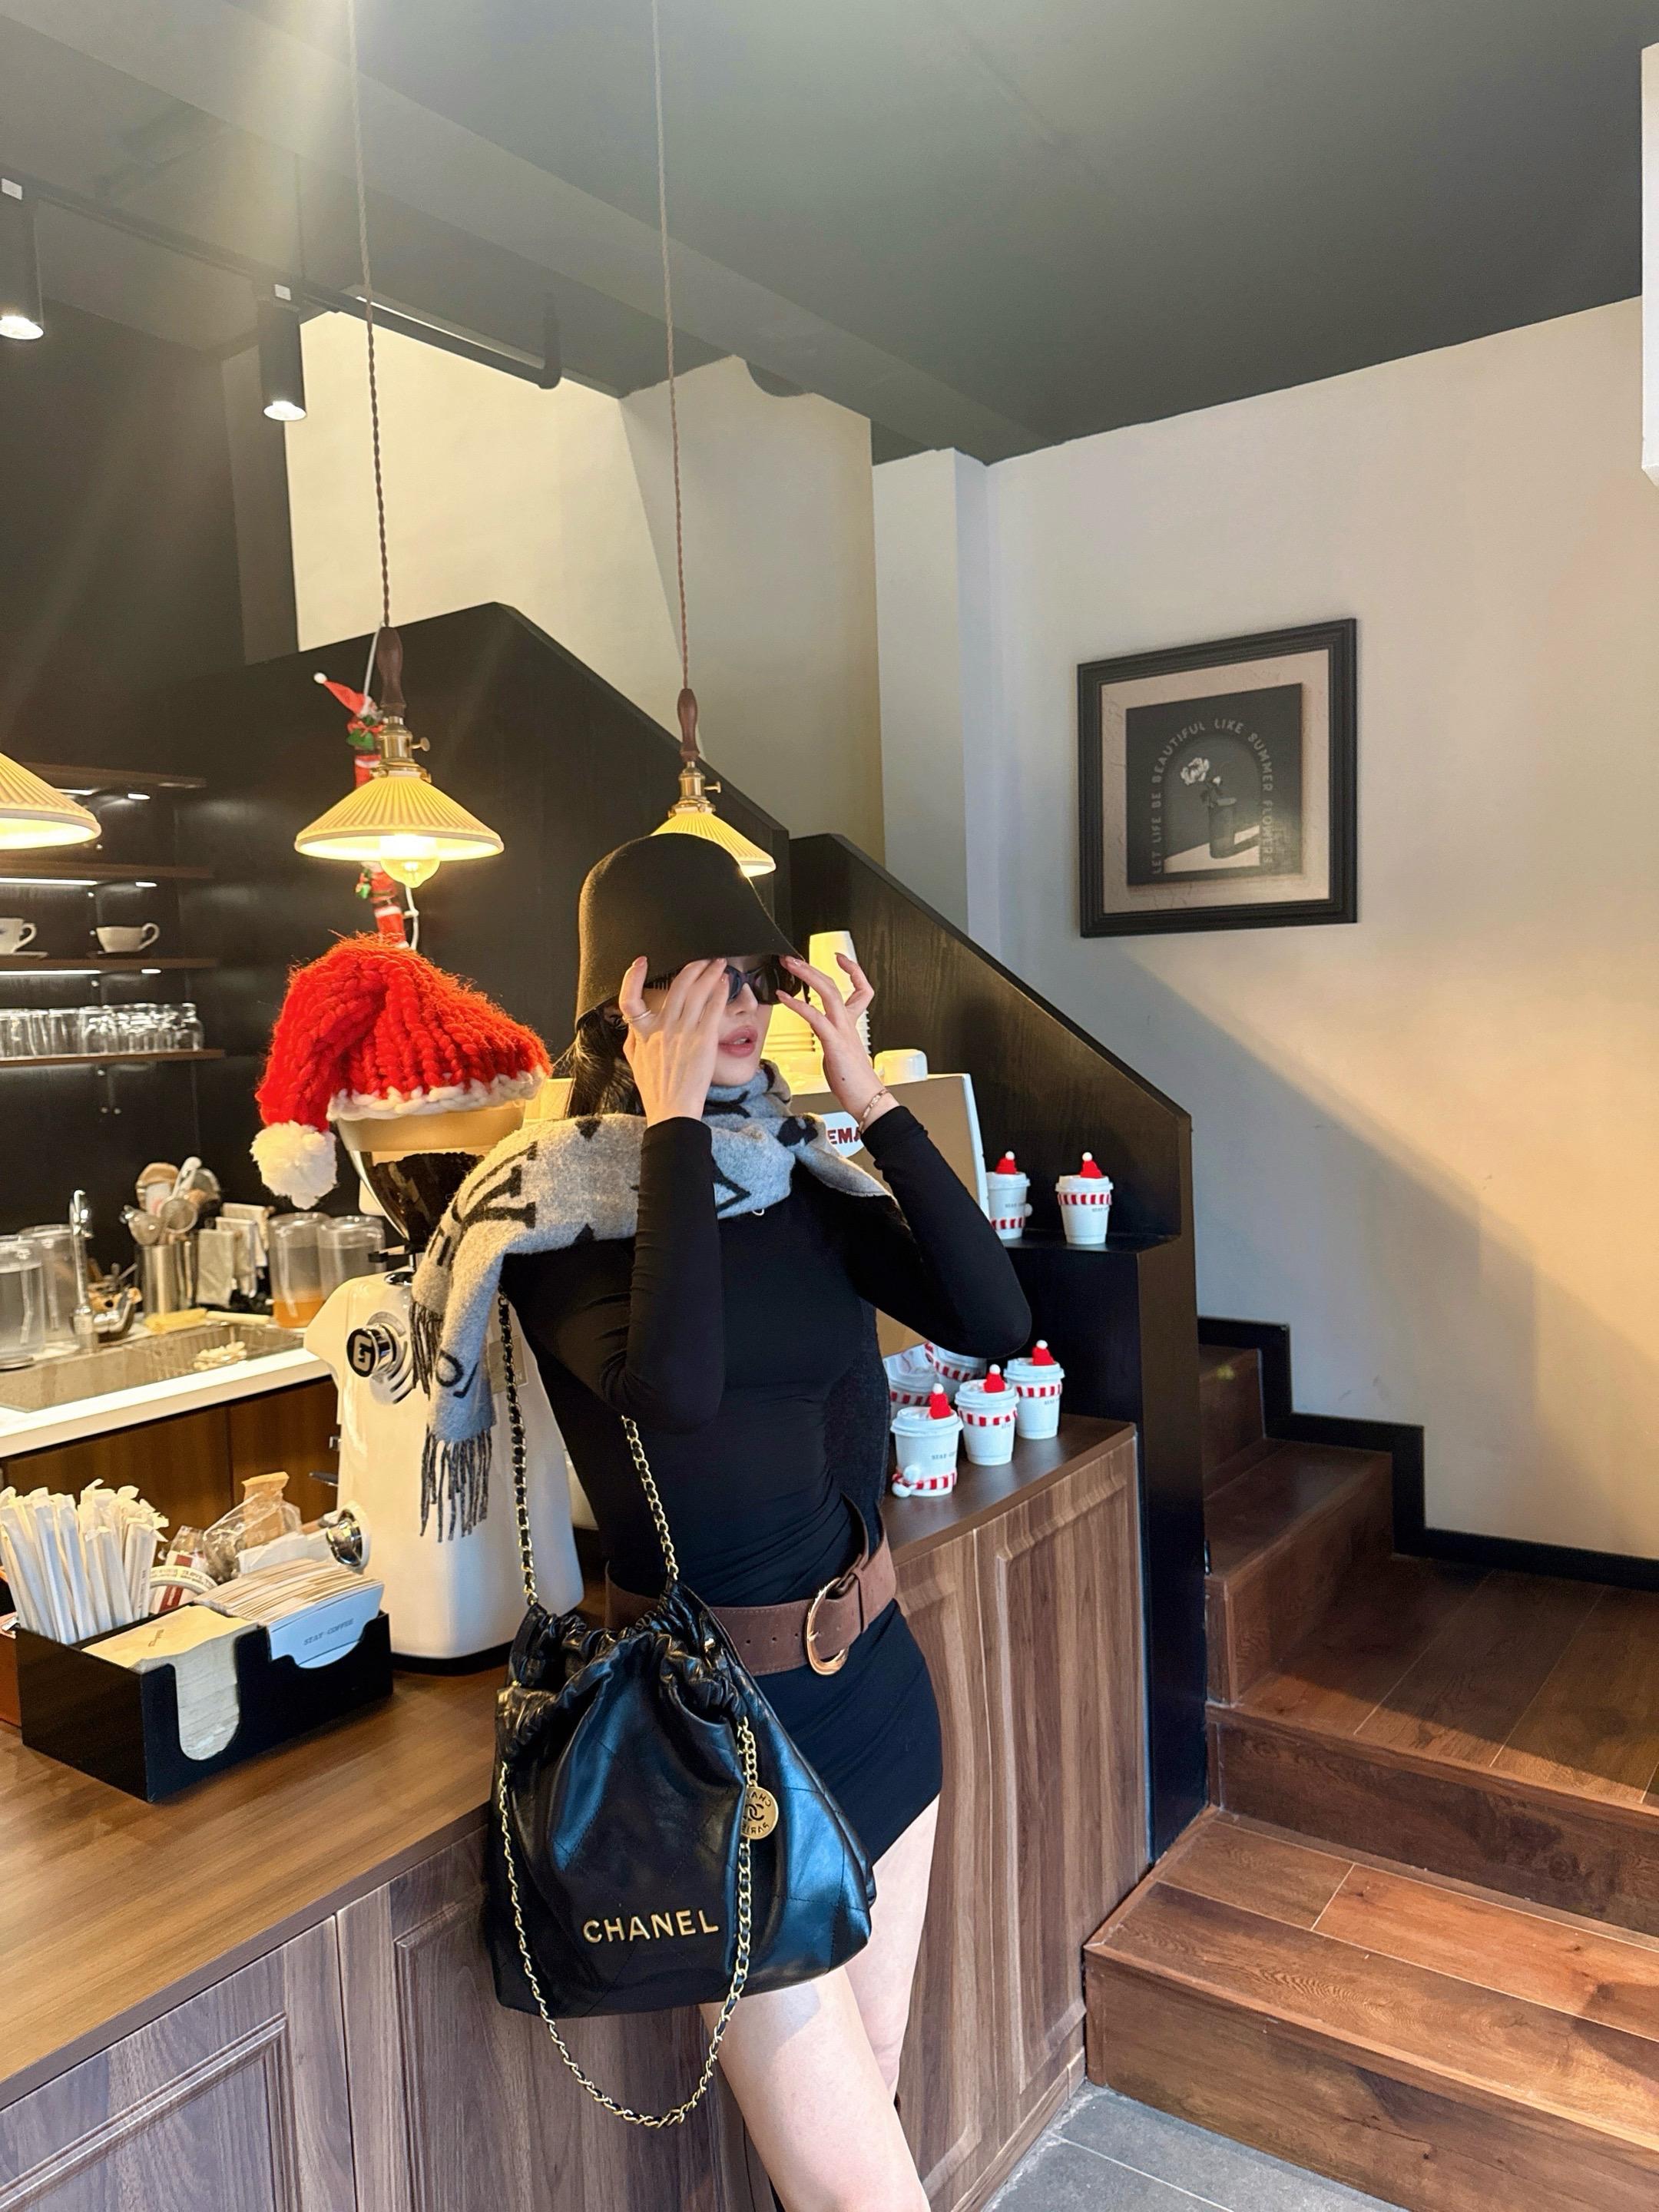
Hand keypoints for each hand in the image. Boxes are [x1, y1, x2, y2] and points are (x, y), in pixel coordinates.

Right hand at [618, 957, 728, 1125]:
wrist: (673, 1110)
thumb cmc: (656, 1090)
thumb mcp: (634, 1061)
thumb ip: (633, 1037)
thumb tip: (634, 1023)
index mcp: (642, 1033)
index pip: (629, 999)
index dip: (633, 977)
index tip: (641, 963)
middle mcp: (662, 1028)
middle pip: (676, 987)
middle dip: (692, 967)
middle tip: (702, 959)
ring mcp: (683, 1032)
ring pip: (697, 992)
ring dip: (709, 973)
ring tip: (717, 964)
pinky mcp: (703, 1039)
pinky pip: (713, 1008)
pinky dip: (719, 992)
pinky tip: (725, 983)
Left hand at [779, 953, 893, 1127]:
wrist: (867, 1100)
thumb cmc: (853, 1082)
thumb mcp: (840, 1053)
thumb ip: (831, 1038)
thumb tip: (821, 1033)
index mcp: (850, 1025)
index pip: (860, 989)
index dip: (853, 971)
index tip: (840, 958)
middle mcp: (847, 1023)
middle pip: (834, 985)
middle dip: (813, 967)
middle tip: (793, 957)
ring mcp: (842, 1030)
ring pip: (828, 992)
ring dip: (806, 975)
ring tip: (789, 965)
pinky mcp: (834, 1042)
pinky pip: (816, 1016)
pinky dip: (798, 1003)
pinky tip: (783, 997)